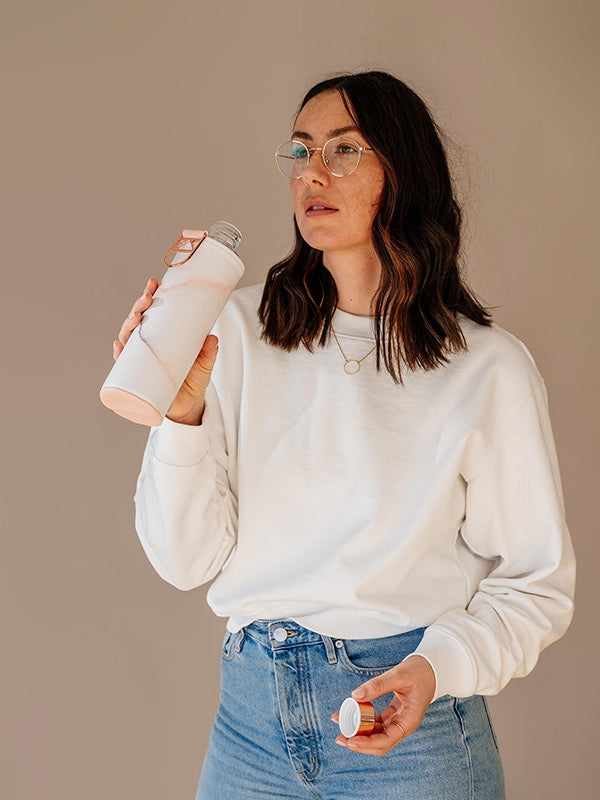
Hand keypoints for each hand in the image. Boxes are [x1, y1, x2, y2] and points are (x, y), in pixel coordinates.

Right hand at [113, 277, 218, 425]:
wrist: (189, 405)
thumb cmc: (194, 378)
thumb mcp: (205, 363)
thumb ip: (209, 352)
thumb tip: (212, 338)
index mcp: (162, 335)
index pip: (152, 311)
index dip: (150, 295)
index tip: (154, 283)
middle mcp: (148, 345)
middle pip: (138, 321)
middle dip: (139, 307)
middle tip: (146, 299)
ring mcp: (141, 360)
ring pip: (129, 339)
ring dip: (128, 326)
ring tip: (135, 318)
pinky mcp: (138, 377)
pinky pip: (123, 366)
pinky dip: (119, 355)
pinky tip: (119, 348)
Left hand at [332, 655, 435, 755]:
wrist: (431, 667)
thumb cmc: (420, 671)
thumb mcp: (399, 675)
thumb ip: (378, 685)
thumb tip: (356, 695)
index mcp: (409, 721)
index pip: (386, 741)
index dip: (367, 743)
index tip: (350, 740)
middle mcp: (403, 725)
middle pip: (379, 743)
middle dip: (359, 743)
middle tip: (340, 737)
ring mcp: (398, 721)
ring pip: (376, 734)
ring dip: (359, 731)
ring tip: (340, 722)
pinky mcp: (393, 714)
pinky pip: (376, 723)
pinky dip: (363, 720)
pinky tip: (351, 713)